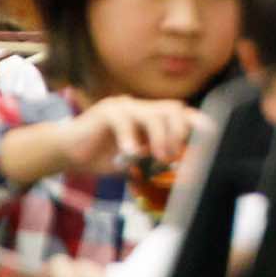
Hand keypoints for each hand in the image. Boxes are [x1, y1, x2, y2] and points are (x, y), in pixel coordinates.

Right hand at [58, 97, 204, 174]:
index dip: (196, 123)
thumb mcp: (134, 162)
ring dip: (160, 136)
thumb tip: (180, 170)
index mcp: (150, 118)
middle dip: (179, 131)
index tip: (208, 136)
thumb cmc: (102, 158)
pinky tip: (131, 153)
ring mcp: (124, 106)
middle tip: (172, 154)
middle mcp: (141, 108)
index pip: (179, 115)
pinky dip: (131, 138)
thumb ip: (153, 160)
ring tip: (157, 156)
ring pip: (152, 113)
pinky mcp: (106, 110)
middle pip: (172, 109)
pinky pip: (124, 119)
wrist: (67, 154)